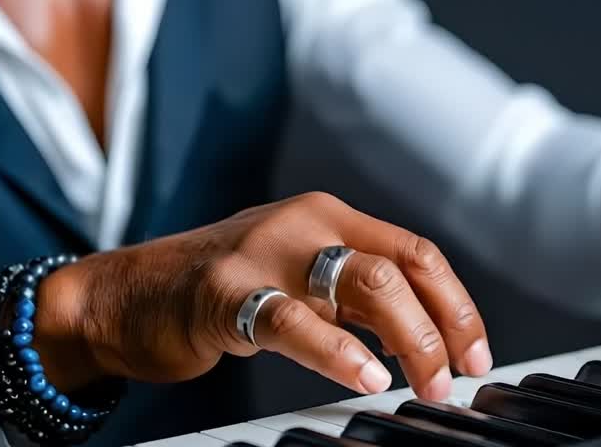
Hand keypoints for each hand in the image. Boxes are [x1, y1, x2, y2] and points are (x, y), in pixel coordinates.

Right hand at [30, 192, 491, 399]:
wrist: (125, 294)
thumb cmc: (219, 292)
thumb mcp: (299, 282)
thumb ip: (355, 300)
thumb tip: (428, 339)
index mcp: (330, 216)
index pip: (417, 253)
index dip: (456, 306)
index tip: (475, 354)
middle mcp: (305, 223)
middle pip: (401, 267)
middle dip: (441, 328)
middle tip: (452, 380)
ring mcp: (265, 252)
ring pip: (365, 282)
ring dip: (409, 339)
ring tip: (422, 384)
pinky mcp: (225, 292)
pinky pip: (292, 319)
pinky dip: (338, 352)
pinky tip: (365, 378)